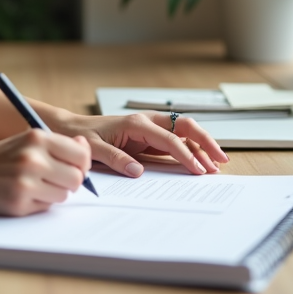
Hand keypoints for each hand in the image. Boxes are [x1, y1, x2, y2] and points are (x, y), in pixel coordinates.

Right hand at [0, 129, 91, 215]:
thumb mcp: (26, 142)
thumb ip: (57, 145)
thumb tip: (85, 147)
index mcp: (37, 138)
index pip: (81, 155)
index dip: (81, 164)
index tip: (73, 166)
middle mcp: (33, 158)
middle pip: (76, 178)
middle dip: (69, 181)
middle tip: (54, 179)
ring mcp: (26, 182)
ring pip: (64, 195)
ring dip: (54, 193)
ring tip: (35, 185)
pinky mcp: (19, 203)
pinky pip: (47, 207)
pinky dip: (40, 203)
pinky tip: (23, 194)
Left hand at [55, 112, 229, 177]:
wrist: (71, 129)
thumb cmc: (81, 136)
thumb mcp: (92, 149)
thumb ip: (114, 158)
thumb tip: (136, 170)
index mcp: (135, 123)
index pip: (168, 138)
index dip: (186, 153)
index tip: (198, 169)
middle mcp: (146, 122)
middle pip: (185, 126)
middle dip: (205, 141)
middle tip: (221, 160)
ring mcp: (149, 129)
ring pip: (183, 133)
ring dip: (201, 146)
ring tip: (216, 164)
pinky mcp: (148, 138)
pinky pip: (174, 142)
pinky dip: (189, 150)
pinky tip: (199, 162)